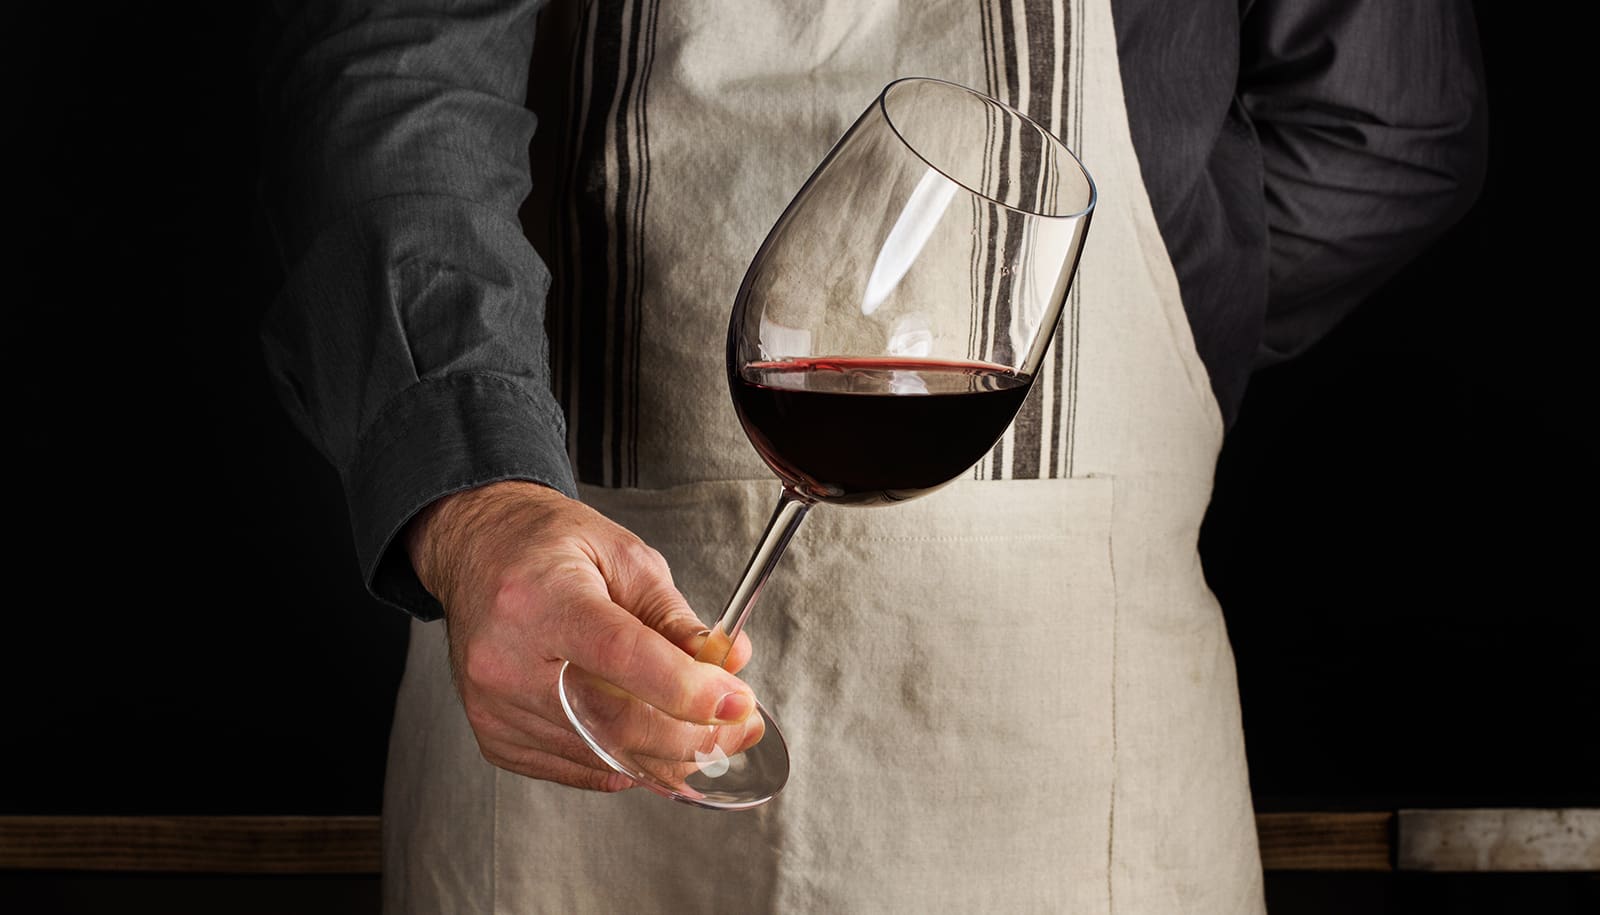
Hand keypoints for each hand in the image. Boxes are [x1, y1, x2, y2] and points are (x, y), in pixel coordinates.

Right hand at [405, 480, 756, 791]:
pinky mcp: (495, 737)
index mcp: (540, 598)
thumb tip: (729, 664)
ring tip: (706, 731)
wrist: (477, 552)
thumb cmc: (548, 547)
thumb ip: (676, 616)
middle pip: (612, 721)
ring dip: (667, 754)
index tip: (736, 703)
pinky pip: (577, 770)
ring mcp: (494, 706)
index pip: (620, 656)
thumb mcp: (624, 557)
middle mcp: (505, 659)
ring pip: (601, 755)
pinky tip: (649, 738)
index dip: (686, 689)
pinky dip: (624, 762)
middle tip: (740, 728)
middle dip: (692, 734)